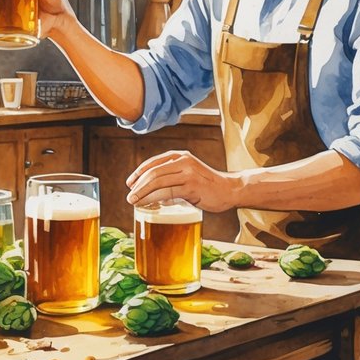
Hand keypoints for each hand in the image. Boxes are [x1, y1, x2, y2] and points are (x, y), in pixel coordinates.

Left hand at [125, 151, 240, 213]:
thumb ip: (172, 176)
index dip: (138, 173)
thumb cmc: (207, 184)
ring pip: (157, 182)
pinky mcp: (191, 186)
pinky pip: (167, 192)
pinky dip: (153, 198)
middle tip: (129, 196)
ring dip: (142, 193)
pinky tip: (147, 204)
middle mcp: (183, 161)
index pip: (153, 163)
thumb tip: (151, 190)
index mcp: (180, 156)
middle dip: (138, 185)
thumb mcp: (188, 172)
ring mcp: (188, 173)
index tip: (130, 183)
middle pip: (153, 172)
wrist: (230, 189)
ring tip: (133, 201)